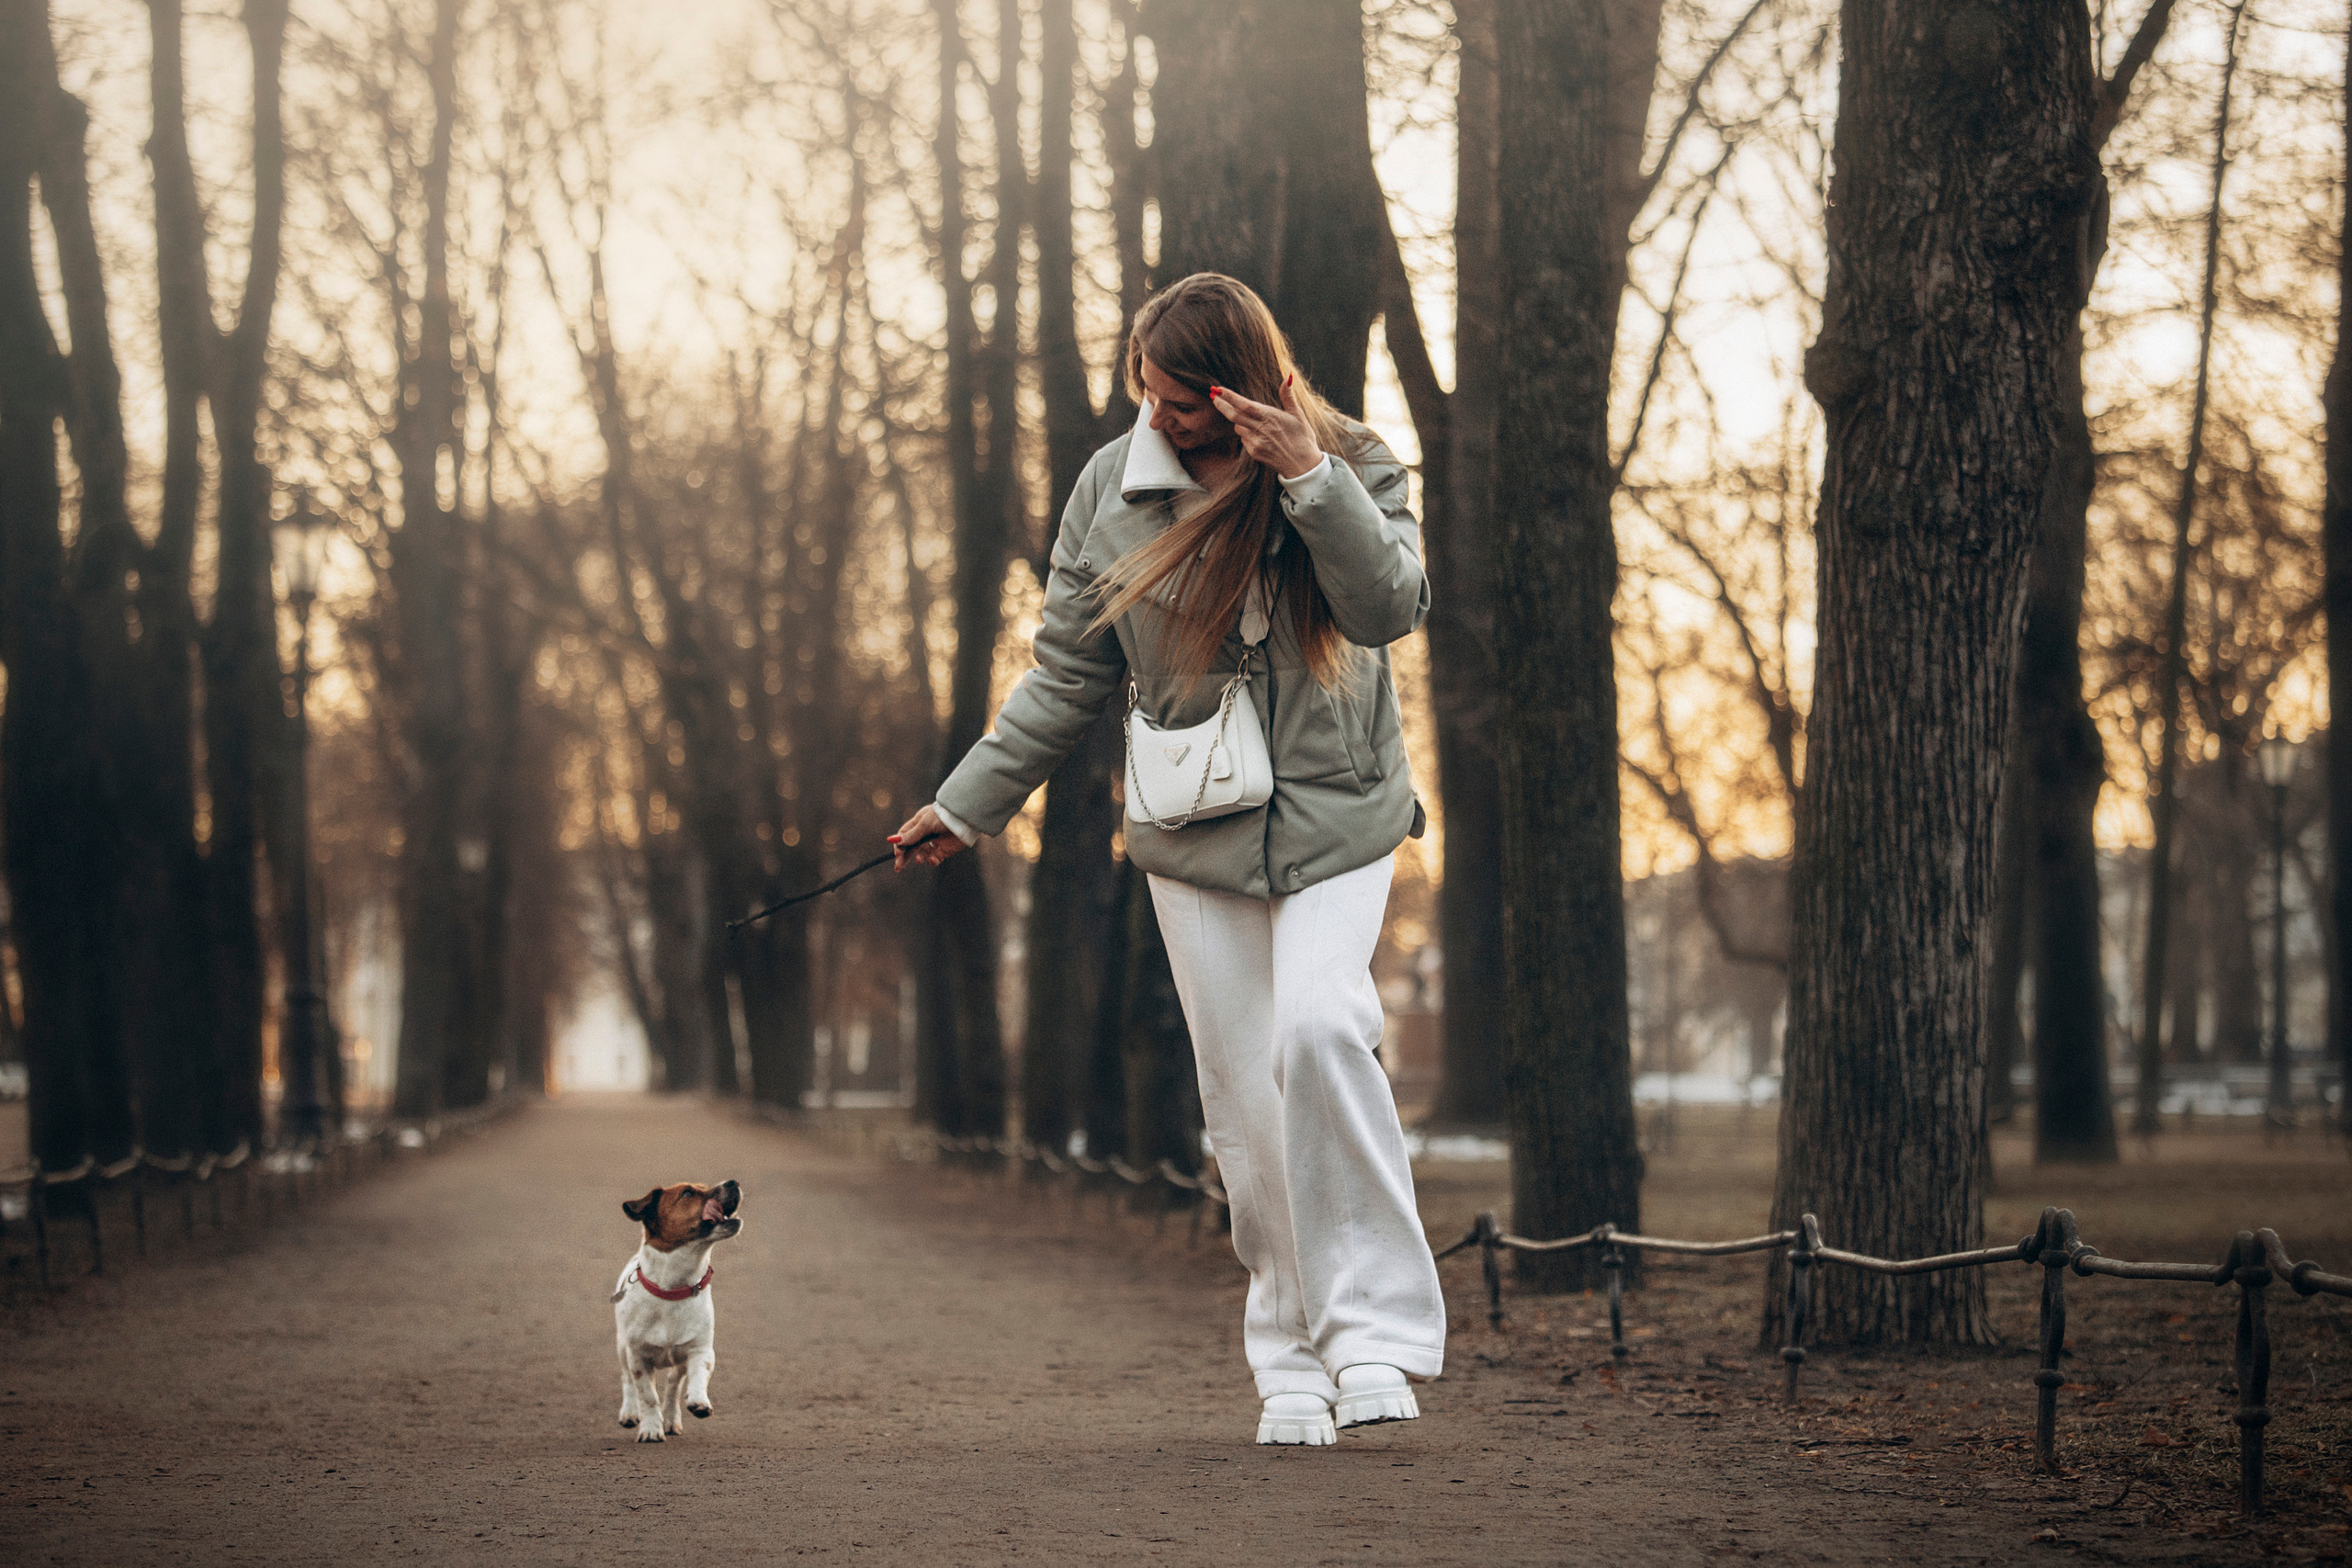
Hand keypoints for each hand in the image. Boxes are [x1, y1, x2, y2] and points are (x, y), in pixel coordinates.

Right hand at [890, 804, 969, 870]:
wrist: (965, 819)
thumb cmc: (943, 817)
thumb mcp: (925, 825)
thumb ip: (911, 835)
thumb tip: (892, 840)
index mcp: (919, 823)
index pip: (904, 835)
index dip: (900, 844)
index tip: (897, 853)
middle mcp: (926, 833)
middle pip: (911, 847)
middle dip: (904, 856)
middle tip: (898, 867)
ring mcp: (935, 842)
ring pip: (922, 854)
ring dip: (919, 858)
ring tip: (920, 860)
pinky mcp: (945, 850)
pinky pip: (935, 859)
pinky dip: (932, 861)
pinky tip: (932, 860)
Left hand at [1208, 375, 1323, 480]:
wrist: (1303, 466)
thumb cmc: (1303, 438)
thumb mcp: (1298, 415)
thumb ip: (1288, 396)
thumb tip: (1287, 377)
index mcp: (1270, 417)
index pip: (1245, 405)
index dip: (1230, 396)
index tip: (1218, 389)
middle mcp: (1260, 430)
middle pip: (1234, 415)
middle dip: (1221, 405)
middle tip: (1213, 396)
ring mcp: (1256, 443)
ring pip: (1238, 427)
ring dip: (1239, 421)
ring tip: (1254, 422)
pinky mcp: (1254, 453)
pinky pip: (1244, 440)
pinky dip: (1246, 434)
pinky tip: (1260, 436)